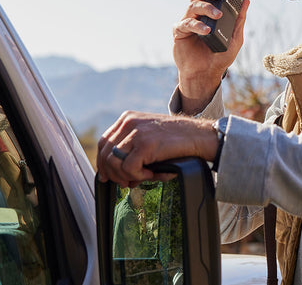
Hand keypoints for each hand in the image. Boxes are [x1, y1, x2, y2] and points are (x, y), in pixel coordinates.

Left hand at [97, 111, 217, 186]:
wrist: (198, 135)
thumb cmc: (175, 139)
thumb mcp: (148, 134)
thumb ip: (130, 145)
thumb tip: (112, 170)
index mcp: (127, 118)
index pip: (103, 143)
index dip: (103, 163)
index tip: (108, 176)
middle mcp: (128, 122)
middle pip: (105, 154)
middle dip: (114, 174)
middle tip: (128, 182)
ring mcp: (136, 132)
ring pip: (114, 163)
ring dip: (127, 176)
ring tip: (144, 177)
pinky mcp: (145, 144)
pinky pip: (129, 169)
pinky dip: (140, 176)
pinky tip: (153, 173)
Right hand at [173, 0, 249, 112]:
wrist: (206, 74)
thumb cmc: (219, 56)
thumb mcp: (235, 37)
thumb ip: (239, 19)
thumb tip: (247, 0)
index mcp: (208, 11)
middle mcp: (197, 13)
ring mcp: (187, 21)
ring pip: (193, 5)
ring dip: (206, 8)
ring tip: (217, 16)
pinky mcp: (179, 33)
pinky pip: (186, 24)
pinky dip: (197, 25)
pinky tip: (206, 30)